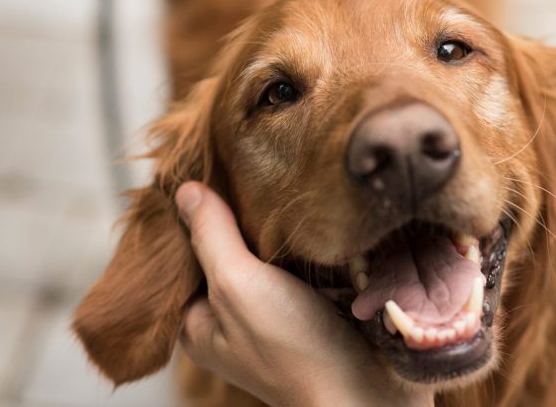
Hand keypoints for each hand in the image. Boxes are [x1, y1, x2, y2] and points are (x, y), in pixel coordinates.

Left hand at [176, 181, 432, 406]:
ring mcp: (279, 314)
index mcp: (201, 322)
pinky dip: (313, 242)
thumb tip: (185, 190)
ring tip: (288, 184)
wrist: (370, 394)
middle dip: (244, 217)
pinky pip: (307, 263)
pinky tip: (319, 216)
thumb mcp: (239, 287)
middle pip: (231, 250)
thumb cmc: (296, 351)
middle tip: (255, 171)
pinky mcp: (319, 307)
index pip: (188, 253)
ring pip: (271, 254)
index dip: (199, 215)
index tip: (213, 172)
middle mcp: (236, 319)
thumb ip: (212, 238)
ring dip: (283, 227)